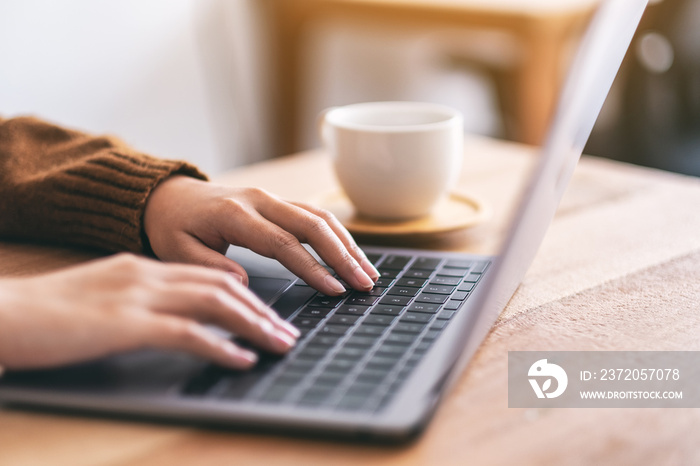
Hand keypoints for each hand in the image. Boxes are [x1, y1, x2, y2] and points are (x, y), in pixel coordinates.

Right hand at [0, 254, 298, 369]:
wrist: (2, 312)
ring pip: (216, 304)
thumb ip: (139, 301)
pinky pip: (188, 333)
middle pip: (223, 286)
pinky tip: (242, 360)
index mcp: (143, 267)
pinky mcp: (126, 324)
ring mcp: (139, 297)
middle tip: (286, 332)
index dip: (246, 295)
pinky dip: (221, 346)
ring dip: (254, 326)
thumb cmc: (45, 313)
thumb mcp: (102, 297)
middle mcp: (148, 275)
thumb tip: (173, 317)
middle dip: (261, 311)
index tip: (269, 314)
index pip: (210, 275)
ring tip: (279, 345)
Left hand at [143, 177, 379, 294]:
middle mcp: (260, 201)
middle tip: (365, 284)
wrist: (170, 196)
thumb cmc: (174, 226)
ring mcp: (272, 199)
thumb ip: (210, 267)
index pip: (283, 243)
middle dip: (343, 256)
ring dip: (348, 245)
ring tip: (368, 272)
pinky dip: (338, 235)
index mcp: (235, 215)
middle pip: (312, 226)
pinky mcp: (279, 203)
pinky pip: (315, 215)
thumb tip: (244, 285)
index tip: (334, 289)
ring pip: (320, 217)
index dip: (312, 267)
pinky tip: (353, 254)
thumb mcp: (177, 251)